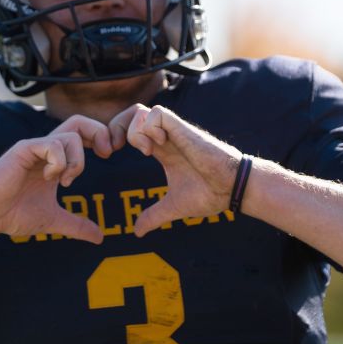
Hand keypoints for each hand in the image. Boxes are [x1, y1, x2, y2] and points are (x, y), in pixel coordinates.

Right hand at [0, 115, 112, 243]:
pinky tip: (49, 179)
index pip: (82, 133)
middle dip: (99, 133)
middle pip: (79, 121)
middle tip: (106, 154)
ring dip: (77, 161)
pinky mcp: (23, 150)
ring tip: (66, 181)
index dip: (101, 137)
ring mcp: (35, 147)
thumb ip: (76, 225)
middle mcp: (46, 148)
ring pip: (71, 136)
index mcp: (55, 159)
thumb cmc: (13, 214)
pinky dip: (59, 163)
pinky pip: (52, 145)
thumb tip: (99, 237)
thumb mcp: (53, 220)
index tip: (108, 156)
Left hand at [109, 104, 242, 235]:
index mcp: (161, 149)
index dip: (115, 136)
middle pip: (132, 113)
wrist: (233, 189)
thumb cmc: (210, 193)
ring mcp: (173, 131)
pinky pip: (157, 114)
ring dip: (133, 131)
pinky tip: (157, 148)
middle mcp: (165, 136)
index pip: (131, 128)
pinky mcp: (183, 129)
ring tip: (145, 152)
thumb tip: (137, 232)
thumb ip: (154, 216)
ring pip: (141, 111)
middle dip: (115, 128)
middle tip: (114, 151)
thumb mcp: (173, 206)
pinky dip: (150, 129)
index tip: (109, 156)